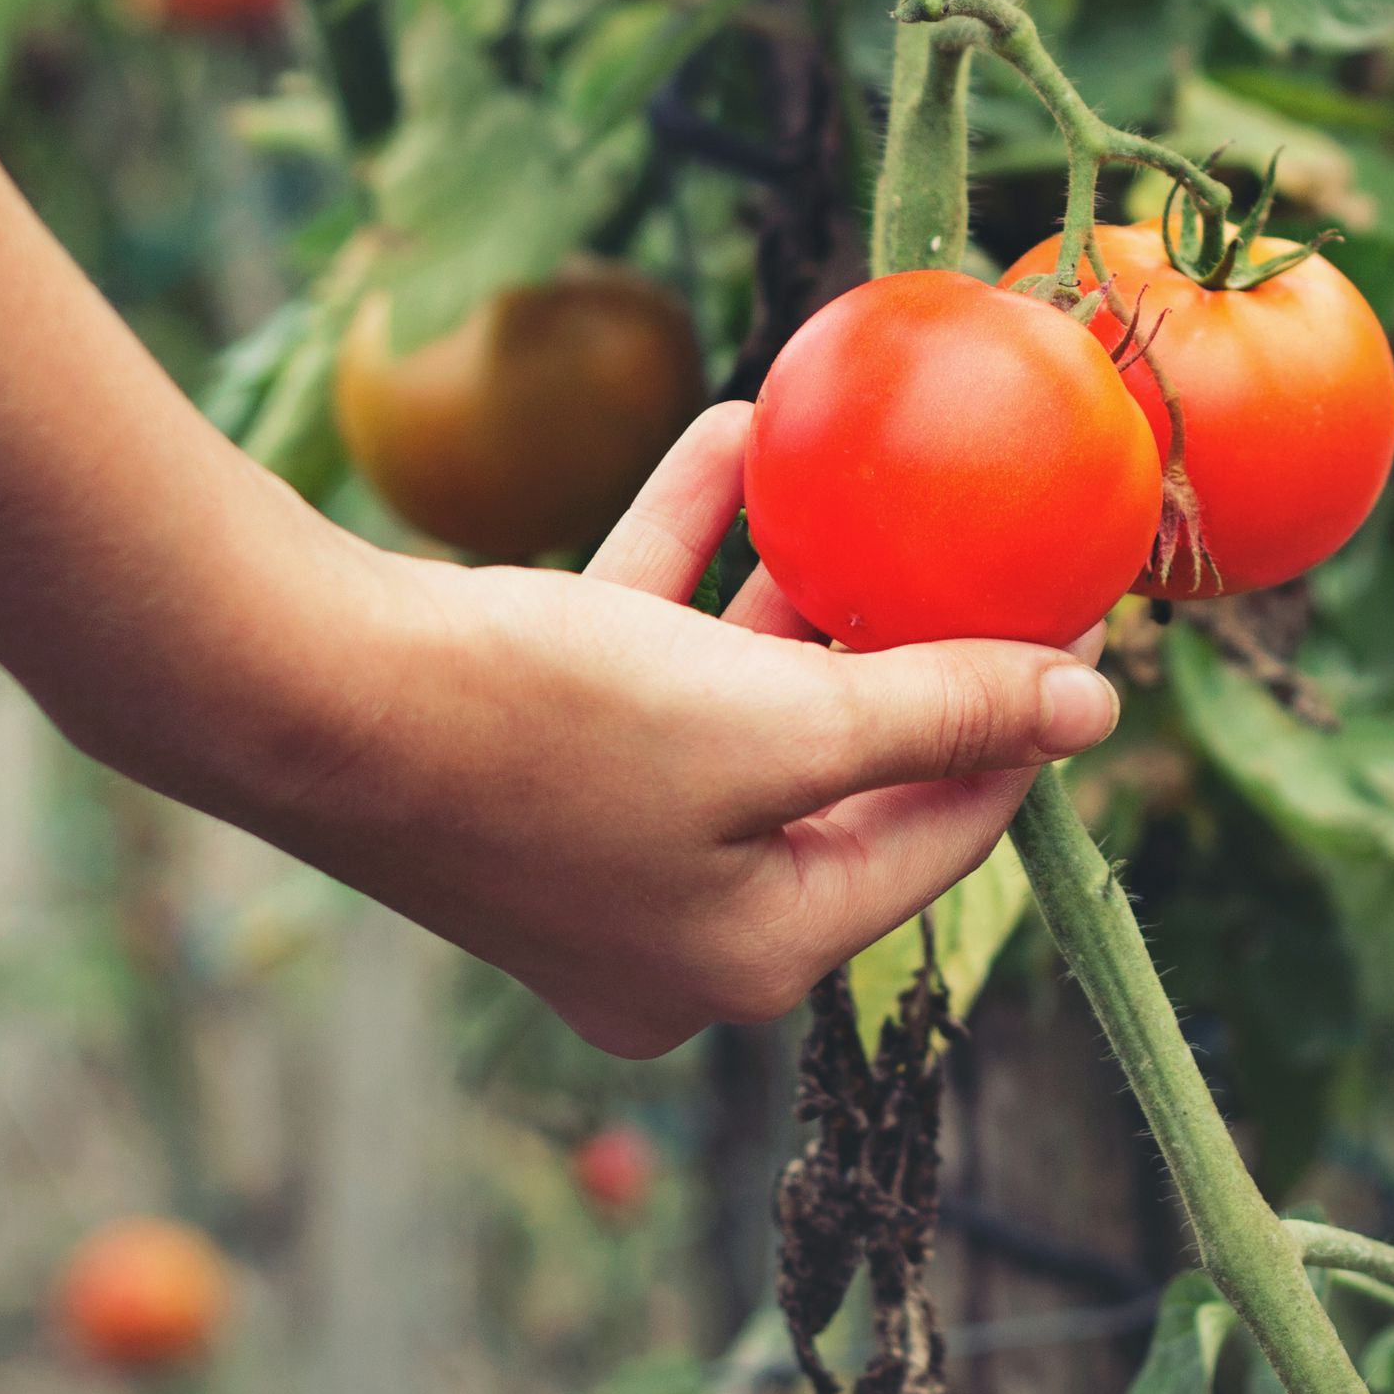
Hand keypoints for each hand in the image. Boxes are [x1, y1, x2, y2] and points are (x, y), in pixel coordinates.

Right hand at [133, 403, 1119, 1058]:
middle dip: (898, 643)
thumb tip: (1095, 712)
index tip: (1073, 615)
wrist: (297, 693)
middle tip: (977, 541)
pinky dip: (688, 563)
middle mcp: (673, 928)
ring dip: (792, 581)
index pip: (935, 843)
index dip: (1016, 723)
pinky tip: (733, 436)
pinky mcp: (524, 764)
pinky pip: (641, 660)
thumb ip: (936, 714)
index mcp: (750, 957)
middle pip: (837, 775)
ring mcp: (591, 850)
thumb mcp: (771, 722)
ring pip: (735, 704)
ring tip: (854, 474)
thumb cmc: (538, 727)